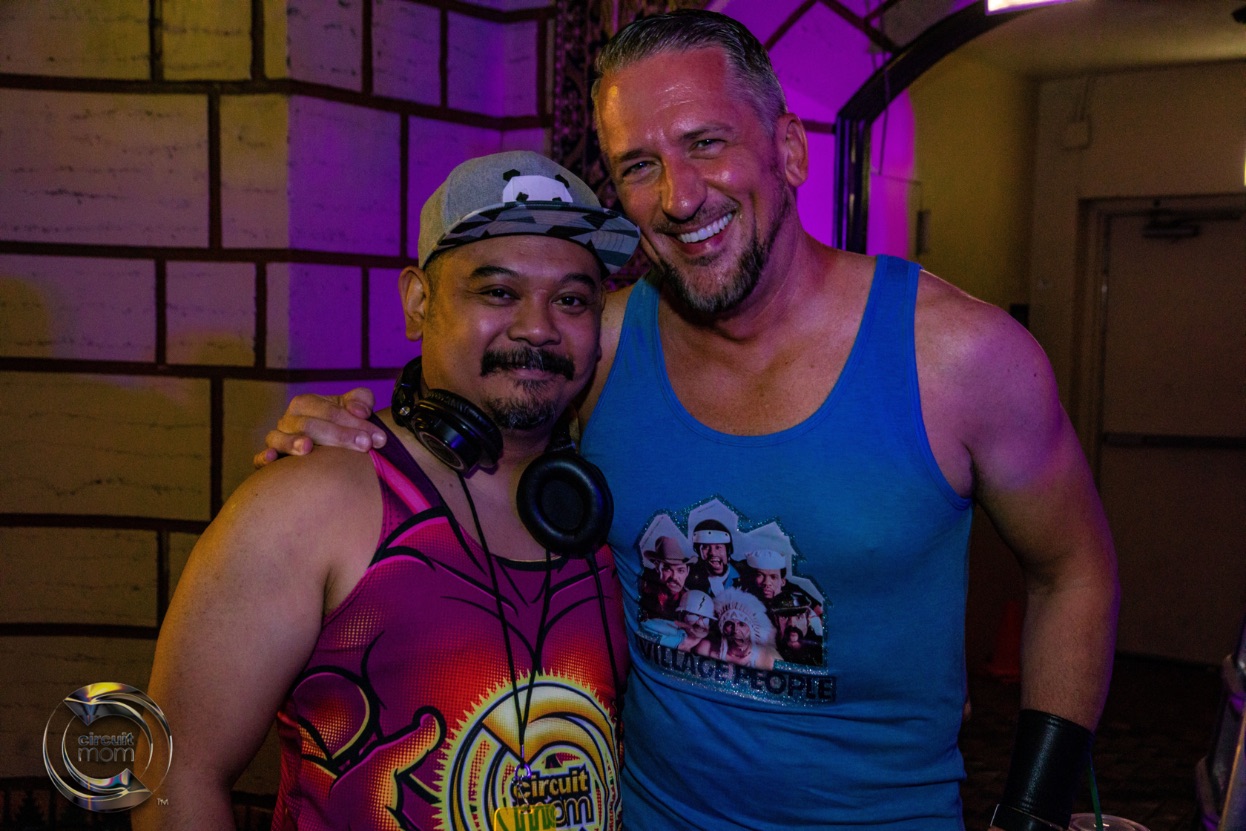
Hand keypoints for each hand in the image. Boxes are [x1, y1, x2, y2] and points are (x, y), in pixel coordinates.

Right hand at [253, 388, 383, 467]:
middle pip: (309, 425)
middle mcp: (288, 420)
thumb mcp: (354, 408)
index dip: (354, 423)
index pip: (330, 411)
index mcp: (306, 403)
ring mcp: (276, 439)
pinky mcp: (269, 460)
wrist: (330, 445)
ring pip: (280, 439)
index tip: (376, 438)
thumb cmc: (343, 424)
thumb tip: (360, 411)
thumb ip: (361, 401)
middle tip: (364, 446)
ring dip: (293, 443)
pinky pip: (259, 458)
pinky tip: (271, 458)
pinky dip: (262, 458)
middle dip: (339, 436)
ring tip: (308, 448)